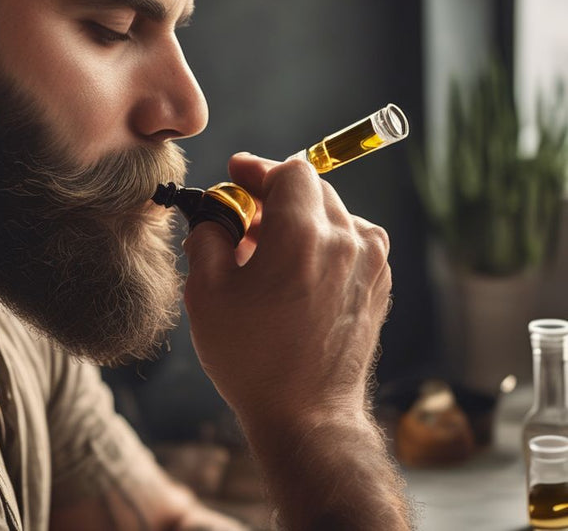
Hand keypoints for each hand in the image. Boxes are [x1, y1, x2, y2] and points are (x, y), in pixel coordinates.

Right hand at [182, 152, 391, 430]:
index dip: (258, 169)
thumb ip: (206, 239)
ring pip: (335, 216)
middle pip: (313, 189)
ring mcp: (370, 265)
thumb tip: (210, 221)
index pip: (288, 171)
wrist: (305, 414)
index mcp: (302, 234)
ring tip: (267, 255)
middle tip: (241, 223)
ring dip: (300, 222)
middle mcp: (346, 240)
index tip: (236, 174)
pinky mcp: (378, 288)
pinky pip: (351, 245)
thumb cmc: (251, 357)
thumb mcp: (207, 293)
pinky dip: (323, 247)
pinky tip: (294, 277)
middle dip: (275, 197)